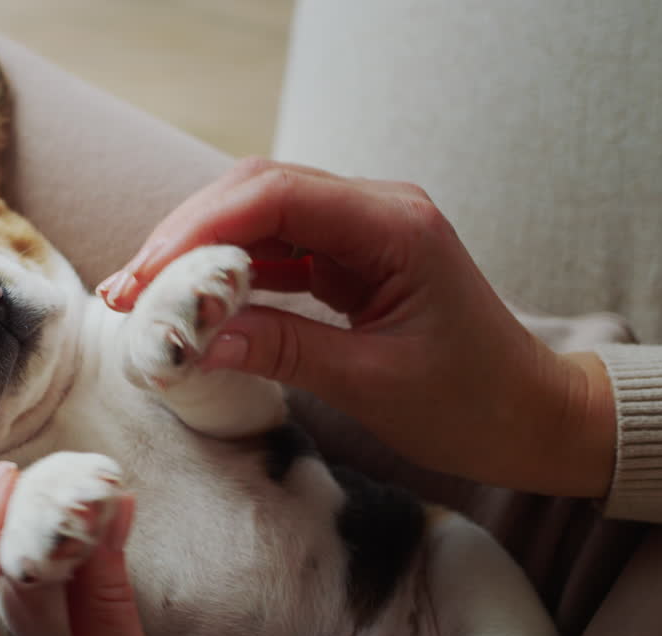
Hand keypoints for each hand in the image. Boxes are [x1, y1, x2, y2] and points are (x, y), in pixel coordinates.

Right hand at [97, 158, 615, 497]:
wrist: (534, 416)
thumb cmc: (474, 402)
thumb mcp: (373, 383)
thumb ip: (282, 350)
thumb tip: (192, 341)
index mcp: (396, 226)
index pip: (277, 197)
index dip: (200, 231)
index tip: (146, 280)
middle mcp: (378, 210)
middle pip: (257, 191)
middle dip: (185, 237)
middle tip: (127, 290)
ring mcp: (362, 230)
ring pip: (259, 216)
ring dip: (198, 254)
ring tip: (140, 297)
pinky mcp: (350, 257)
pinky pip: (275, 249)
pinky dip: (228, 273)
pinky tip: (189, 302)